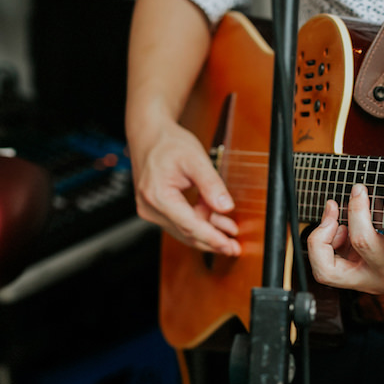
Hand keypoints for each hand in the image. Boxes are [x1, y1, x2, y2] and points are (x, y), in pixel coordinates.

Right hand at [130, 121, 239, 255]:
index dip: (211, 237)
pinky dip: (198, 223)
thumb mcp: (196, 159)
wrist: (149, 135)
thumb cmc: (169, 143)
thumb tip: (225, 206)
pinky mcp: (155, 209)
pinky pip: (179, 222)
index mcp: (157, 195)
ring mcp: (150, 210)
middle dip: (212, 241)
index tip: (229, 245)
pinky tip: (216, 222)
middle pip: (186, 232)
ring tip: (230, 233)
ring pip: (184, 230)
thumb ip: (211, 184)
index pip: (189, 225)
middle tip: (234, 248)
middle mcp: (150, 207)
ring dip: (207, 232)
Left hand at [305, 184, 383, 293]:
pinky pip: (335, 263)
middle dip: (321, 238)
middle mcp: (377, 281)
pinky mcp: (365, 276)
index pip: (361, 241)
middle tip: (333, 212)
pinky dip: (333, 242)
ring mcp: (368, 281)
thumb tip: (363, 190)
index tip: (359, 190)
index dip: (356, 209)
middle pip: (325, 271)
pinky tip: (347, 226)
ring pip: (325, 270)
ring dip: (325, 239)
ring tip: (339, 216)